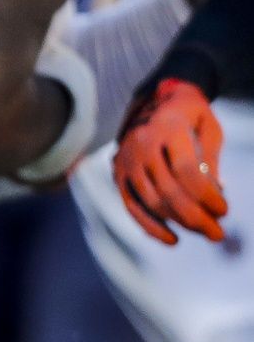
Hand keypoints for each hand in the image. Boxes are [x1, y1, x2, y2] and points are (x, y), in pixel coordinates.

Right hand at [115, 78, 226, 243]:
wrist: (152, 101)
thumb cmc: (188, 115)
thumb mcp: (208, 127)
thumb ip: (210, 159)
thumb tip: (214, 194)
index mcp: (168, 127)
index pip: (187, 171)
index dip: (207, 196)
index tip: (224, 210)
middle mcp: (142, 143)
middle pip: (168, 190)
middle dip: (196, 217)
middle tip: (217, 233)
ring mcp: (127, 159)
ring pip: (152, 201)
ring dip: (179, 223)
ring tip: (203, 232)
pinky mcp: (118, 173)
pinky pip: (132, 205)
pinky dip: (151, 226)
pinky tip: (172, 239)